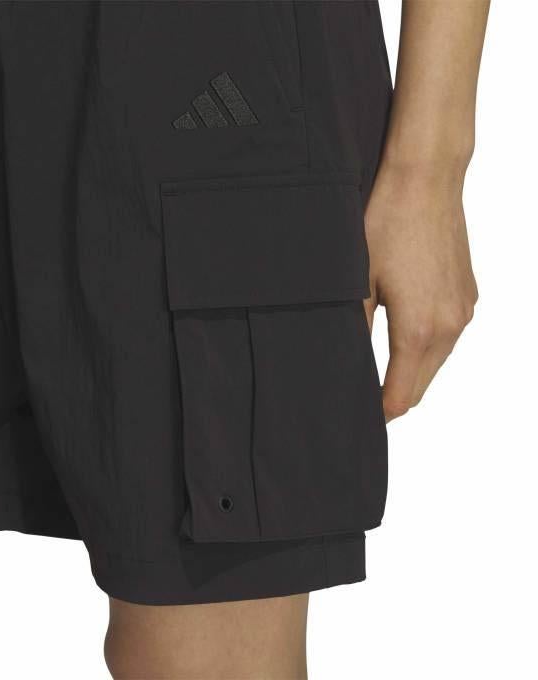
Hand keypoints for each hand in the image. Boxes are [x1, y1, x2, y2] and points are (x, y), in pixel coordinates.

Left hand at [363, 163, 477, 421]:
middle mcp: (450, 327)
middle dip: (395, 397)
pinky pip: (448, 337)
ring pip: (437, 362)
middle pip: (422, 384)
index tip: (360, 417)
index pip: (401, 395)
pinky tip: (404, 337)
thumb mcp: (357, 283)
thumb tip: (346, 363)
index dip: (379, 412)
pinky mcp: (468, 294)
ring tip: (380, 372)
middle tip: (364, 399)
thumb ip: (355, 330)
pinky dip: (427, 348)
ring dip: (412, 373)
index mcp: (419, 331)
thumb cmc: (386, 226)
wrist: (426, 180)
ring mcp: (464, 310)